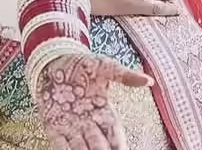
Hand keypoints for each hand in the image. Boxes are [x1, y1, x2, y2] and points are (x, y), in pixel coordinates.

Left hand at [35, 54, 151, 149]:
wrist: (54, 60)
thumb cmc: (81, 64)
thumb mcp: (105, 67)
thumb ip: (125, 76)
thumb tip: (148, 80)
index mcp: (104, 112)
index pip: (114, 136)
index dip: (119, 146)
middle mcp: (89, 123)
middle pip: (98, 146)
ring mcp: (71, 126)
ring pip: (80, 148)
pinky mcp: (53, 126)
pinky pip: (60, 144)